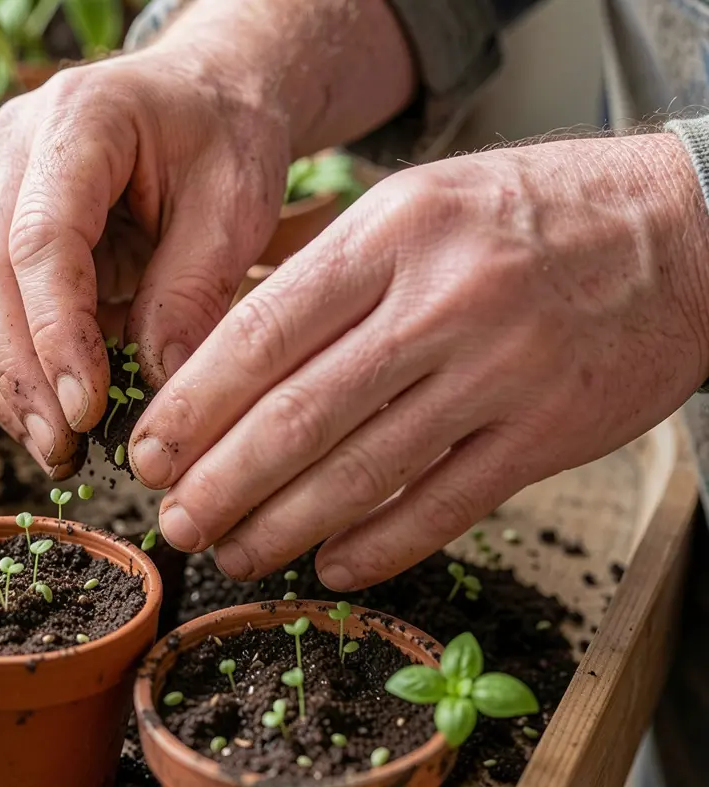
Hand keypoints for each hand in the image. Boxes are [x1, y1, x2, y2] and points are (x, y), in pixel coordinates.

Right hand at [0, 48, 290, 475]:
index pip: (41, 240)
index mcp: (80, 118)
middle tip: (59, 448)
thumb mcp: (236, 203)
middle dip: (18, 374)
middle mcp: (16, 147)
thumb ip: (194, 289)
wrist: (204, 93)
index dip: (56, 333)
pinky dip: (16, 368)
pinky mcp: (1, 227)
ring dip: (7, 383)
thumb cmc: (227, 135)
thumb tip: (154, 387)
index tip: (85, 410)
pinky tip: (48, 417)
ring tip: (52, 450)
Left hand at [129, 133, 708, 587]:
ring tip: (232, 553)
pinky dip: (378, 545)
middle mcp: (436, 305)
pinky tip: (329, 565)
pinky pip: (443, 506)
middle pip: (296, 415)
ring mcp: (495, 373)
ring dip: (282, 526)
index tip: (147, 452)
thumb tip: (224, 360)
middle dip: (219, 482)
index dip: (192, 405)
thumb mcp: (415, 206)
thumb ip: (326, 275)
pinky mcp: (544, 434)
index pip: (259, 333)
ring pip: (361, 472)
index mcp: (388, 236)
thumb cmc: (526, 215)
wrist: (684, 228)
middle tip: (173, 521)